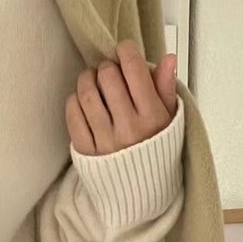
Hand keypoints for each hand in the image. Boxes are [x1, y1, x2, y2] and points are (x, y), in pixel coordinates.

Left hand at [66, 41, 177, 157]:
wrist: (140, 191)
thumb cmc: (155, 148)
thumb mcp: (169, 119)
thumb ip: (166, 88)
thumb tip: (168, 59)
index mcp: (152, 117)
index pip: (134, 70)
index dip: (126, 51)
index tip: (124, 51)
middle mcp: (128, 128)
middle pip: (108, 77)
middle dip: (107, 66)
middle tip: (109, 71)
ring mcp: (105, 141)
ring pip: (87, 93)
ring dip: (87, 79)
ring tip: (93, 81)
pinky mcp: (86, 151)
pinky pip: (73, 115)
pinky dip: (74, 101)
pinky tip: (83, 101)